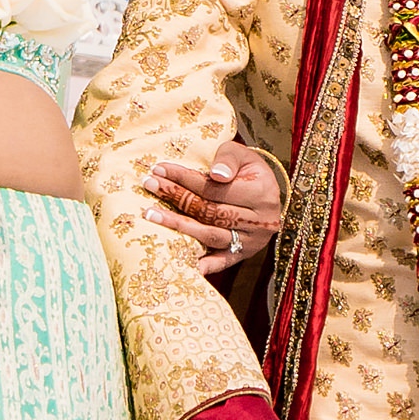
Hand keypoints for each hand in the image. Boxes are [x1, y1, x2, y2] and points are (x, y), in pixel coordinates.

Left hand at [144, 141, 283, 275]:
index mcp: (261, 192)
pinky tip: (181, 262)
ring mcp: (252, 241)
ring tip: (152, 215)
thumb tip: (215, 174)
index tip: (159, 170)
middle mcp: (260, 221)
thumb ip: (227, 159)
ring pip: (210, 235)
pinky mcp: (245, 254)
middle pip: (209, 211)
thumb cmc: (249, 170)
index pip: (213, 188)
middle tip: (150, 186)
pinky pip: (222, 261)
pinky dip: (202, 264)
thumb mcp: (242, 155)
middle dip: (176, 198)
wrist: (267, 192)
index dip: (184, 178)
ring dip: (179, 226)